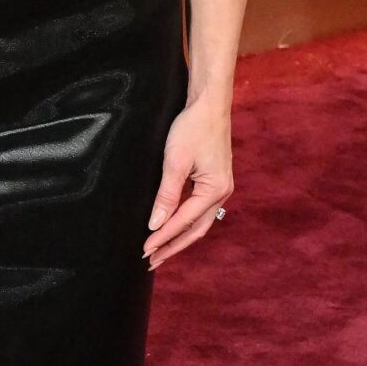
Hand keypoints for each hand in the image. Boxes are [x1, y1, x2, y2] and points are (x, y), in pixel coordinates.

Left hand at [144, 94, 233, 269]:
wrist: (209, 105)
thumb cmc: (192, 128)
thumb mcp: (175, 162)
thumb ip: (166, 195)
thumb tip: (155, 224)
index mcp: (215, 190)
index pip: (184, 222)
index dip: (163, 238)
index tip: (145, 250)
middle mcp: (222, 193)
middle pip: (195, 230)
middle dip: (173, 246)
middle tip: (150, 261)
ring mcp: (220, 188)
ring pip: (199, 222)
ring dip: (179, 237)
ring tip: (159, 250)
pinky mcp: (214, 181)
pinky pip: (199, 210)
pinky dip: (184, 222)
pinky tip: (171, 226)